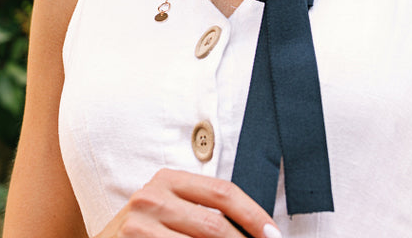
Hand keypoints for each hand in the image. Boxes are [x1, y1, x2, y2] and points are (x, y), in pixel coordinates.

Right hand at [94, 168, 281, 237]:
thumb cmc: (145, 230)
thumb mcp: (172, 209)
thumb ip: (204, 211)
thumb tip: (253, 230)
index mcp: (169, 179)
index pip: (223, 192)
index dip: (253, 214)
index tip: (272, 234)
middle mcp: (152, 197)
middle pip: (214, 224)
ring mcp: (138, 225)